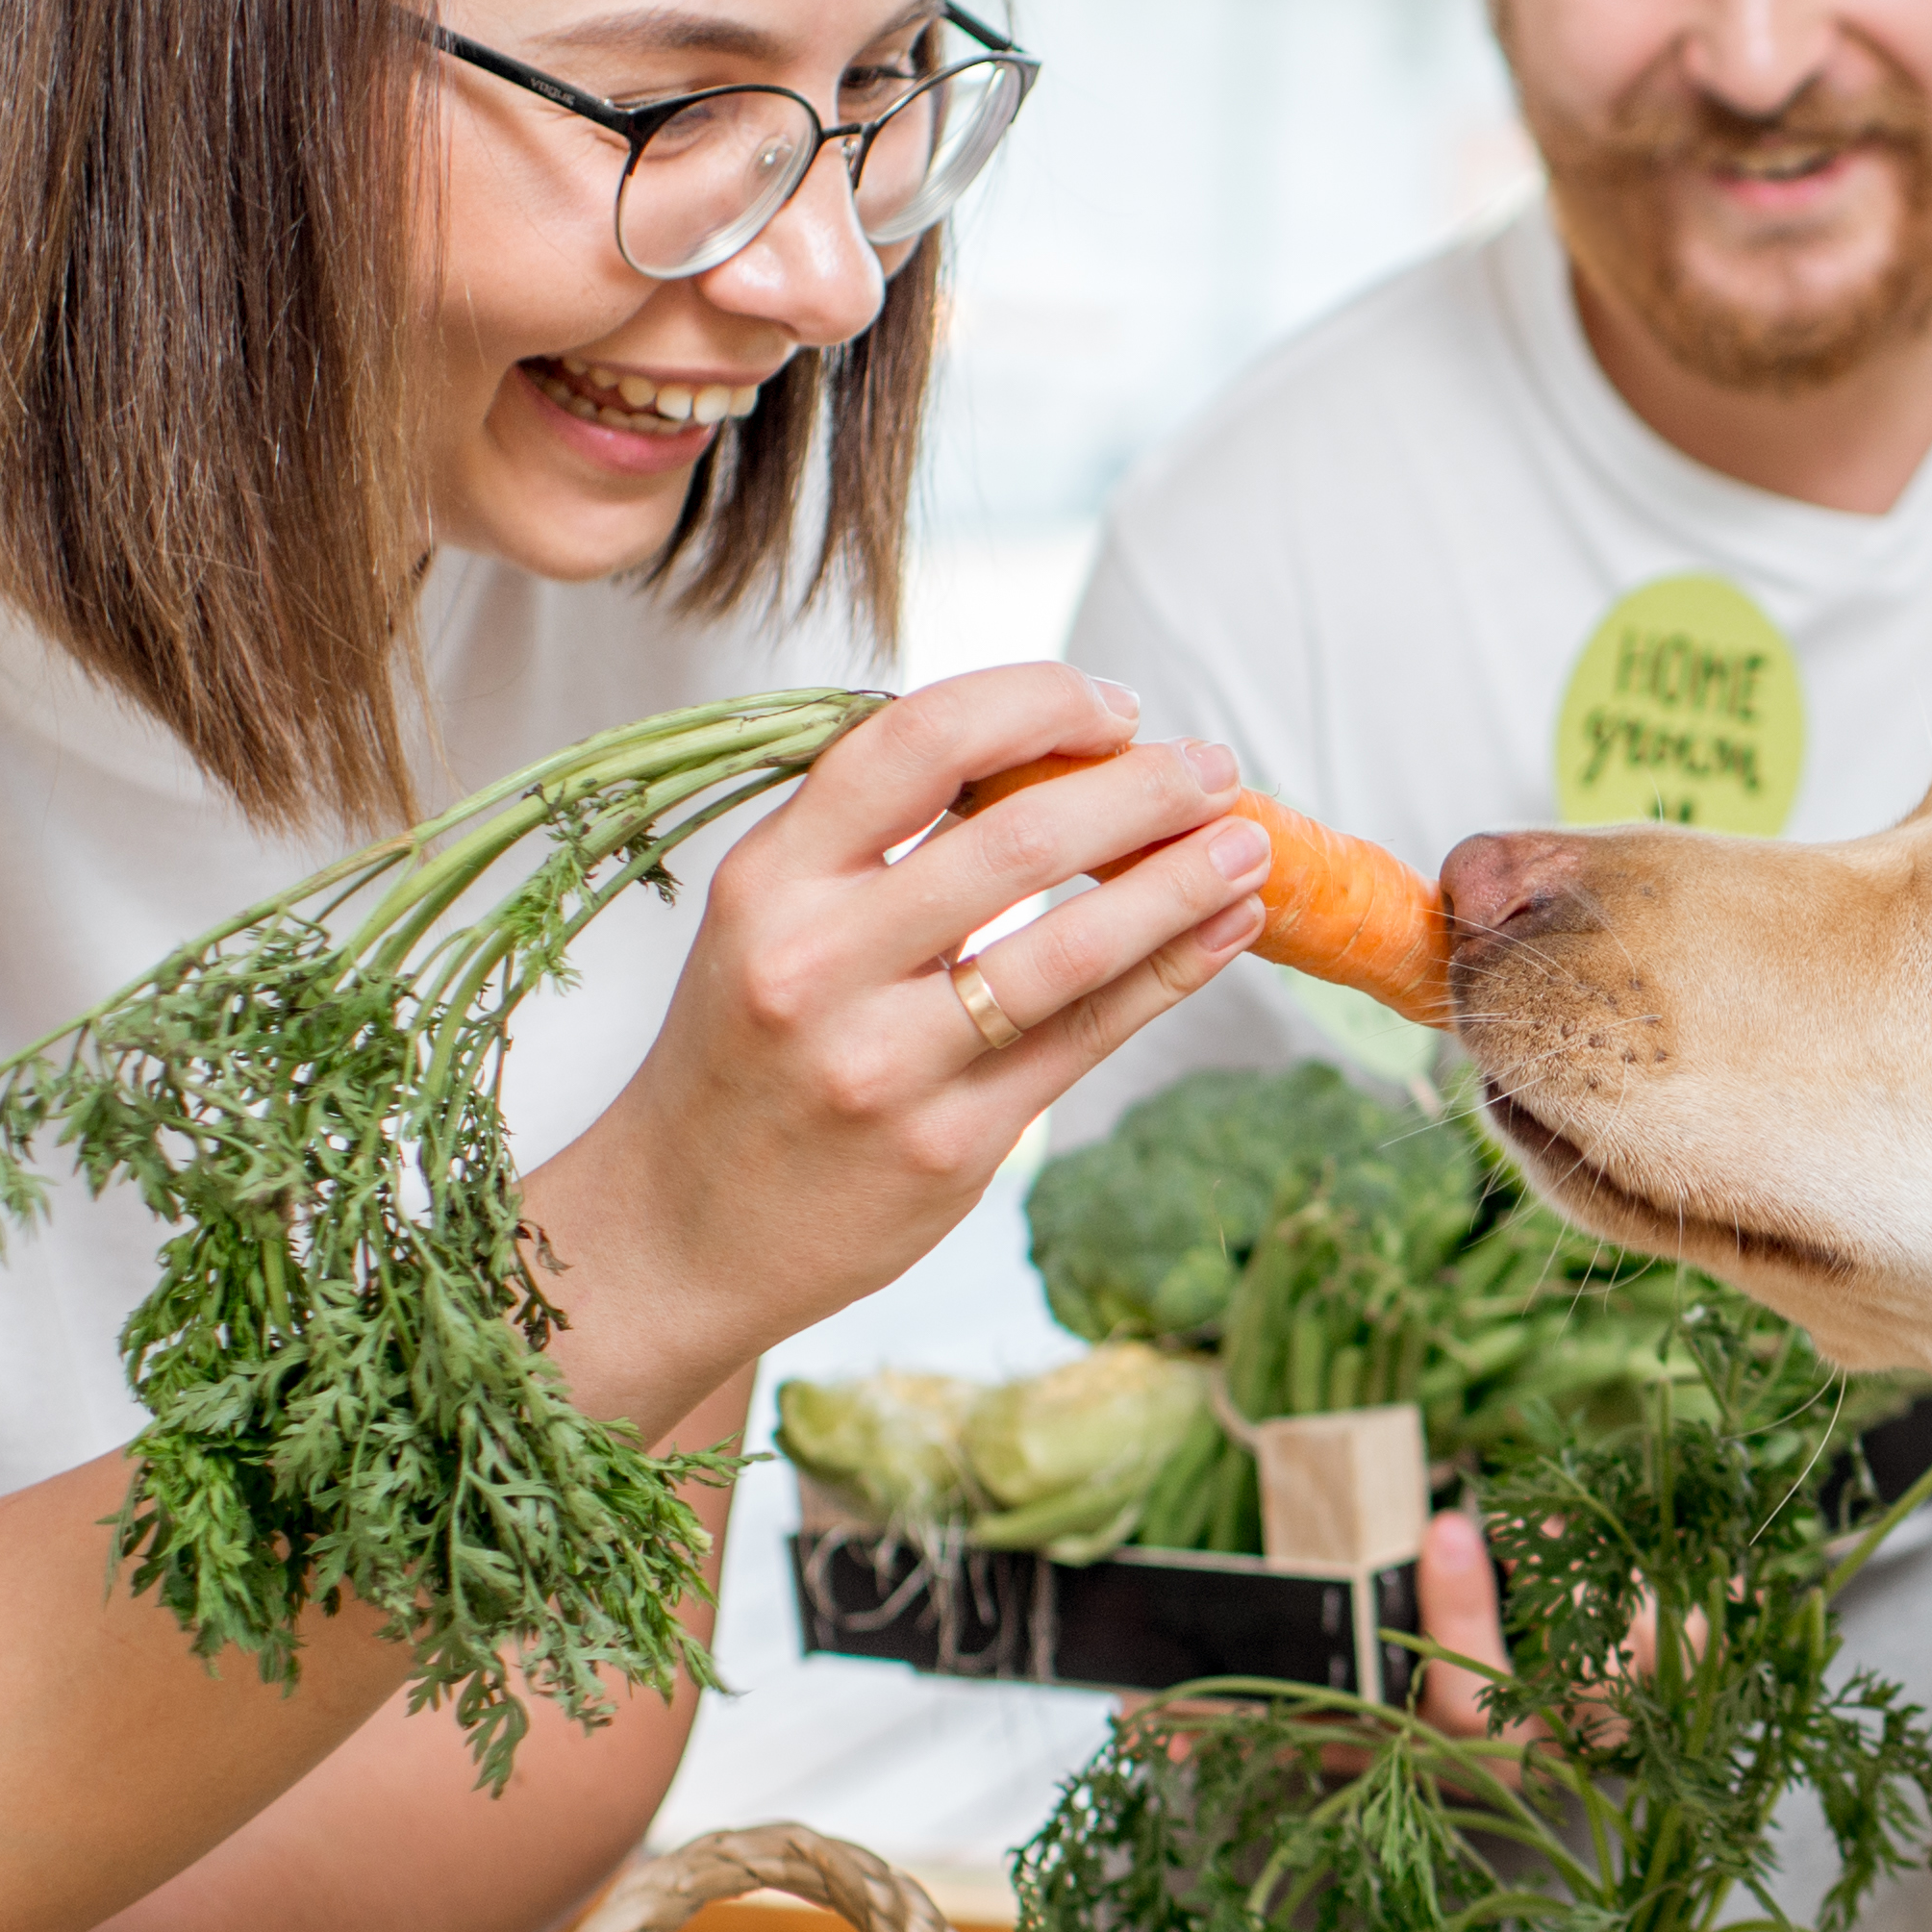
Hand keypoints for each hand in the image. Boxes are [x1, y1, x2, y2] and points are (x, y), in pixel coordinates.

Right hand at [532, 660, 1282, 1414]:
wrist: (680, 1229)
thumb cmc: (745, 1049)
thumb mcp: (768, 919)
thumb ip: (878, 838)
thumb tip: (1049, 747)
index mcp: (767, 879)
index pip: (918, 741)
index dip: (1036, 703)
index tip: (1112, 704)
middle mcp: (817, 964)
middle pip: (1018, 838)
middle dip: (1141, 788)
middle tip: (1211, 767)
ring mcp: (885, 1064)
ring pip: (1071, 947)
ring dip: (1181, 881)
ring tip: (1250, 844)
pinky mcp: (949, 1146)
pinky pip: (1085, 1041)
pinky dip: (1169, 973)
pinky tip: (1223, 930)